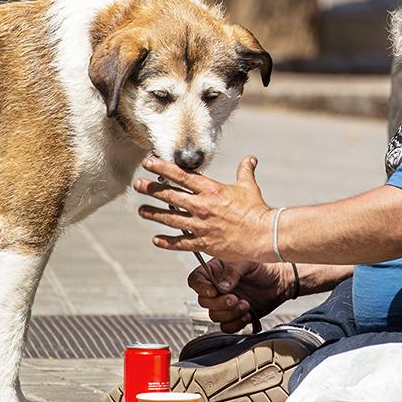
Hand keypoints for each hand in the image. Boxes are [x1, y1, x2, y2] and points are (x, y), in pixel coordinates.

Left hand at [134, 156, 273, 261]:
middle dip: (151, 189)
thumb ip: (245, 171)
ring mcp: (201, 225)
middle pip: (169, 195)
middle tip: (138, 185)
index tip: (148, 163)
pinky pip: (180, 242)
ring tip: (142, 210)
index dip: (162, 168)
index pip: (181, 175)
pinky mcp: (203, 243)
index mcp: (211, 190)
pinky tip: (156, 239)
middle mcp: (202, 206)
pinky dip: (166, 242)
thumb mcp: (249, 187)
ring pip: (170, 218)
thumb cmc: (257, 210)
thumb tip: (250, 158)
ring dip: (153, 213)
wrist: (263, 235)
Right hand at [188, 260, 294, 332]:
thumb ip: (232, 272)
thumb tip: (221, 286)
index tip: (214, 291)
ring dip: (230, 313)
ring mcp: (225, 303)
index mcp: (216, 271)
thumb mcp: (248, 262)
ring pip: (214, 316)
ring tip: (246, 305)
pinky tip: (248, 315)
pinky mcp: (234, 316)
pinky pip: (226, 326)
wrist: (282, 282)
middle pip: (204, 301)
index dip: (200, 287)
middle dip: (219, 303)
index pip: (196, 280)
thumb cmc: (265, 267)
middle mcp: (217, 288)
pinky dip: (236, 324)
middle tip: (235, 299)